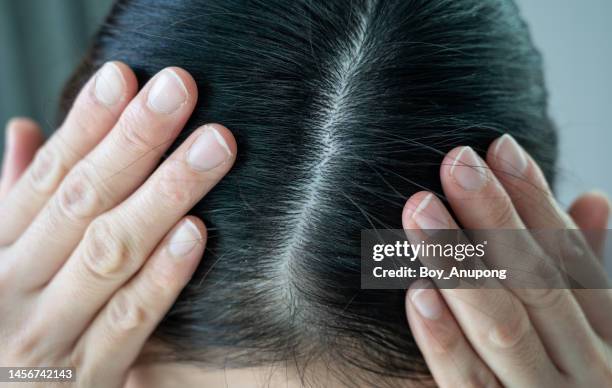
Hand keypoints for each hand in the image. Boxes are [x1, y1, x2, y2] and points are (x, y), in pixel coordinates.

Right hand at [0, 62, 235, 386]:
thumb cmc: (7, 327)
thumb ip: (15, 202)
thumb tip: (28, 131)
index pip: (48, 175)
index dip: (87, 122)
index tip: (125, 77)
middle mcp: (14, 287)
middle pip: (83, 201)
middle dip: (134, 140)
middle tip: (180, 90)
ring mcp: (48, 335)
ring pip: (111, 250)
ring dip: (165, 192)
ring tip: (212, 146)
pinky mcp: (86, 379)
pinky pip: (130, 320)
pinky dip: (163, 275)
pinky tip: (196, 230)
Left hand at [402, 135, 610, 386]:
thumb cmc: (577, 382)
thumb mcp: (597, 334)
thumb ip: (588, 271)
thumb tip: (594, 198)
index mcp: (606, 336)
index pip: (570, 256)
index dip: (535, 199)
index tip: (499, 147)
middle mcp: (587, 369)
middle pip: (536, 281)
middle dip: (495, 217)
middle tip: (454, 161)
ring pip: (504, 327)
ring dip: (461, 264)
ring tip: (420, 209)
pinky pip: (469, 387)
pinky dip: (445, 342)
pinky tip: (418, 293)